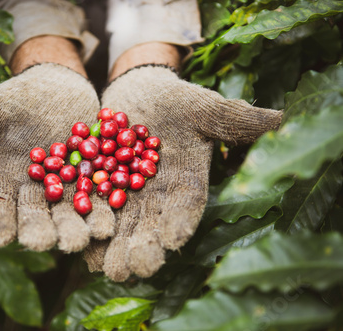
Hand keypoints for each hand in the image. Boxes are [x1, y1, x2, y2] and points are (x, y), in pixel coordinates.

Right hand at [0, 59, 103, 251]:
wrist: (59, 87)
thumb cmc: (17, 99)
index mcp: (2, 181)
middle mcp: (32, 193)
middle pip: (34, 218)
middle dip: (40, 232)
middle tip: (46, 243)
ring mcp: (64, 190)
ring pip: (68, 215)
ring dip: (76, 229)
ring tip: (84, 238)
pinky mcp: (93, 181)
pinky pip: (98, 200)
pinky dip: (103, 210)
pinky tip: (108, 223)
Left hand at [84, 64, 281, 280]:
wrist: (138, 94)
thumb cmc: (177, 101)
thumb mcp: (205, 107)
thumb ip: (235, 119)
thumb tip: (281, 120)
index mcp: (184, 184)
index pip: (186, 207)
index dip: (181, 222)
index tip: (173, 239)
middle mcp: (156, 198)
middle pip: (152, 227)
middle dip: (145, 248)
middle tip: (137, 268)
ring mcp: (126, 196)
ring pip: (122, 228)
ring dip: (115, 249)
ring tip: (108, 269)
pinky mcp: (98, 188)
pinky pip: (94, 212)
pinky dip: (90, 228)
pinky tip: (82, 246)